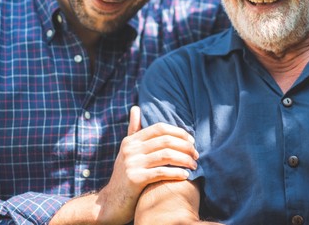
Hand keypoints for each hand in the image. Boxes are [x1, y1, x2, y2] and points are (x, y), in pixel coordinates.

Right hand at [96, 107, 197, 223]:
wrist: (111, 202)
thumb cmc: (124, 174)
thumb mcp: (127, 151)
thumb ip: (133, 130)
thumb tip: (136, 108)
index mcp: (131, 140)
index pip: (160, 128)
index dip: (179, 132)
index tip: (192, 141)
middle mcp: (130, 149)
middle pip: (166, 141)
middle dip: (185, 147)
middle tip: (196, 155)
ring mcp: (132, 163)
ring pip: (166, 156)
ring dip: (185, 160)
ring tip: (194, 165)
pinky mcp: (134, 179)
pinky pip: (161, 172)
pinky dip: (176, 173)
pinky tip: (186, 175)